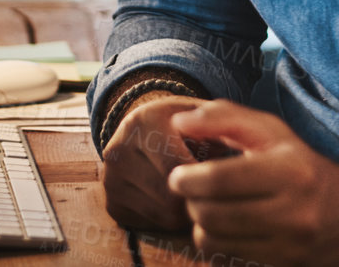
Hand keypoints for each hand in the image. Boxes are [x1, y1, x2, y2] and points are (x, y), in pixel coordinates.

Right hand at [100, 93, 211, 230]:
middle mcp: (118, 150)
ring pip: (164, 215)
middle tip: (212, 187)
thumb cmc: (184, 124)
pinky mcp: (112, 203)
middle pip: (170, 197)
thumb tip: (227, 152)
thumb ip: (220, 123)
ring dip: (186, 209)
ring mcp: (111, 180)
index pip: (176, 169)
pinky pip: (151, 224)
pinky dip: (169, 217)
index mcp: (142, 122)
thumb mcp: (202, 113)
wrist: (146, 128)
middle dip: (197, 196)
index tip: (223, 175)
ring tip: (194, 189)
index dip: (206, 178)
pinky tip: (175, 197)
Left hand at [167, 101, 338, 266]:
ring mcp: (287, 245)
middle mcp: (292, 211)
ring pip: (213, 240)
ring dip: (200, 224)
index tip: (178, 176)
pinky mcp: (281, 264)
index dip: (188, 179)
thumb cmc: (301, 165)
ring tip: (209, 209)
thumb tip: (179, 122)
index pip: (220, 179)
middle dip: (191, 202)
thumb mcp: (272, 132)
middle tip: (193, 192)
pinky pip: (225, 257)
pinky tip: (224, 229)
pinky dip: (215, 243)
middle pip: (211, 213)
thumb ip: (225, 118)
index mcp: (289, 170)